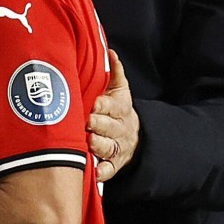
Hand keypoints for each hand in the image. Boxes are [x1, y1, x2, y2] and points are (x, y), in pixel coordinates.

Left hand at [88, 50, 138, 182]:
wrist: (135, 138)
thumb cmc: (118, 110)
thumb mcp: (120, 90)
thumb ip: (116, 72)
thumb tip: (110, 51)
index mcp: (120, 109)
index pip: (111, 106)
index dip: (103, 105)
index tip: (95, 104)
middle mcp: (118, 129)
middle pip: (108, 127)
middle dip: (98, 125)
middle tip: (88, 122)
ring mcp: (116, 147)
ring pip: (107, 147)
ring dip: (98, 145)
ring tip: (89, 142)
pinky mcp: (114, 164)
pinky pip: (109, 170)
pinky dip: (102, 171)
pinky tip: (95, 171)